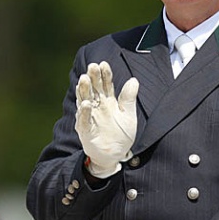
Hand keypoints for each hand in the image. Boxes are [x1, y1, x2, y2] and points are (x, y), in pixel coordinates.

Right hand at [75, 61, 138, 178]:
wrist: (116, 155)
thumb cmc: (121, 135)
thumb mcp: (129, 116)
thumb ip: (129, 98)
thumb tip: (134, 80)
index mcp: (108, 101)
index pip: (105, 84)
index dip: (104, 74)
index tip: (104, 63)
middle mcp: (97, 107)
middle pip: (94, 89)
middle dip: (92, 78)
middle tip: (92, 66)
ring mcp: (90, 117)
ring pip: (85, 101)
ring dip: (84, 91)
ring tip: (84, 79)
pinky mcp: (86, 130)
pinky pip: (84, 120)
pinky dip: (85, 113)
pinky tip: (86, 104)